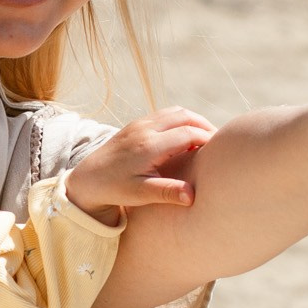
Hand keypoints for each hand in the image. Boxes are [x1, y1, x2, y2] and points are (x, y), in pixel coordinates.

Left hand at [65, 107, 213, 226]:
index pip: (188, 133)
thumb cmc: (114, 189)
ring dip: (193, 121)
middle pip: (185, 116)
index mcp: (149, 145)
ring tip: (204, 140)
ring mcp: (140, 124)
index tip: (220, 151)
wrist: (87, 179)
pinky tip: (184, 139)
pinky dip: (181, 121)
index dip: (208, 139)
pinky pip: (165, 114)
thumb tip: (192, 196)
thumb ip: (167, 193)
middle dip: (205, 126)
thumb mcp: (140, 194)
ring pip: (175, 112)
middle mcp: (145, 129)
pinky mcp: (136, 124)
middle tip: (218, 143)